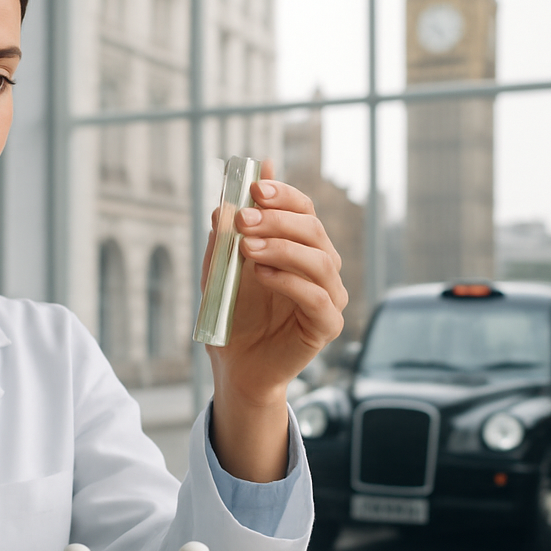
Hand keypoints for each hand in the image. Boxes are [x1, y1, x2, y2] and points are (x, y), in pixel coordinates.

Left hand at [203, 159, 346, 480]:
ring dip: (282, 248)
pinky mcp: (326, 325)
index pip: (303, 210)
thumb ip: (227, 234)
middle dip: (277, 220)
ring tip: (248, 248)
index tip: (254, 186)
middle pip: (313, 230)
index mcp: (300, 247)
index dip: (283, 194)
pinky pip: (317, 298)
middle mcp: (321, 268)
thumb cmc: (232, 314)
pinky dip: (290, 281)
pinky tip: (262, 275)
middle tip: (244, 218)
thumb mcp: (222, 268)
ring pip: (320, 260)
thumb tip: (227, 196)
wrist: (234, 364)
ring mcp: (328, 296)